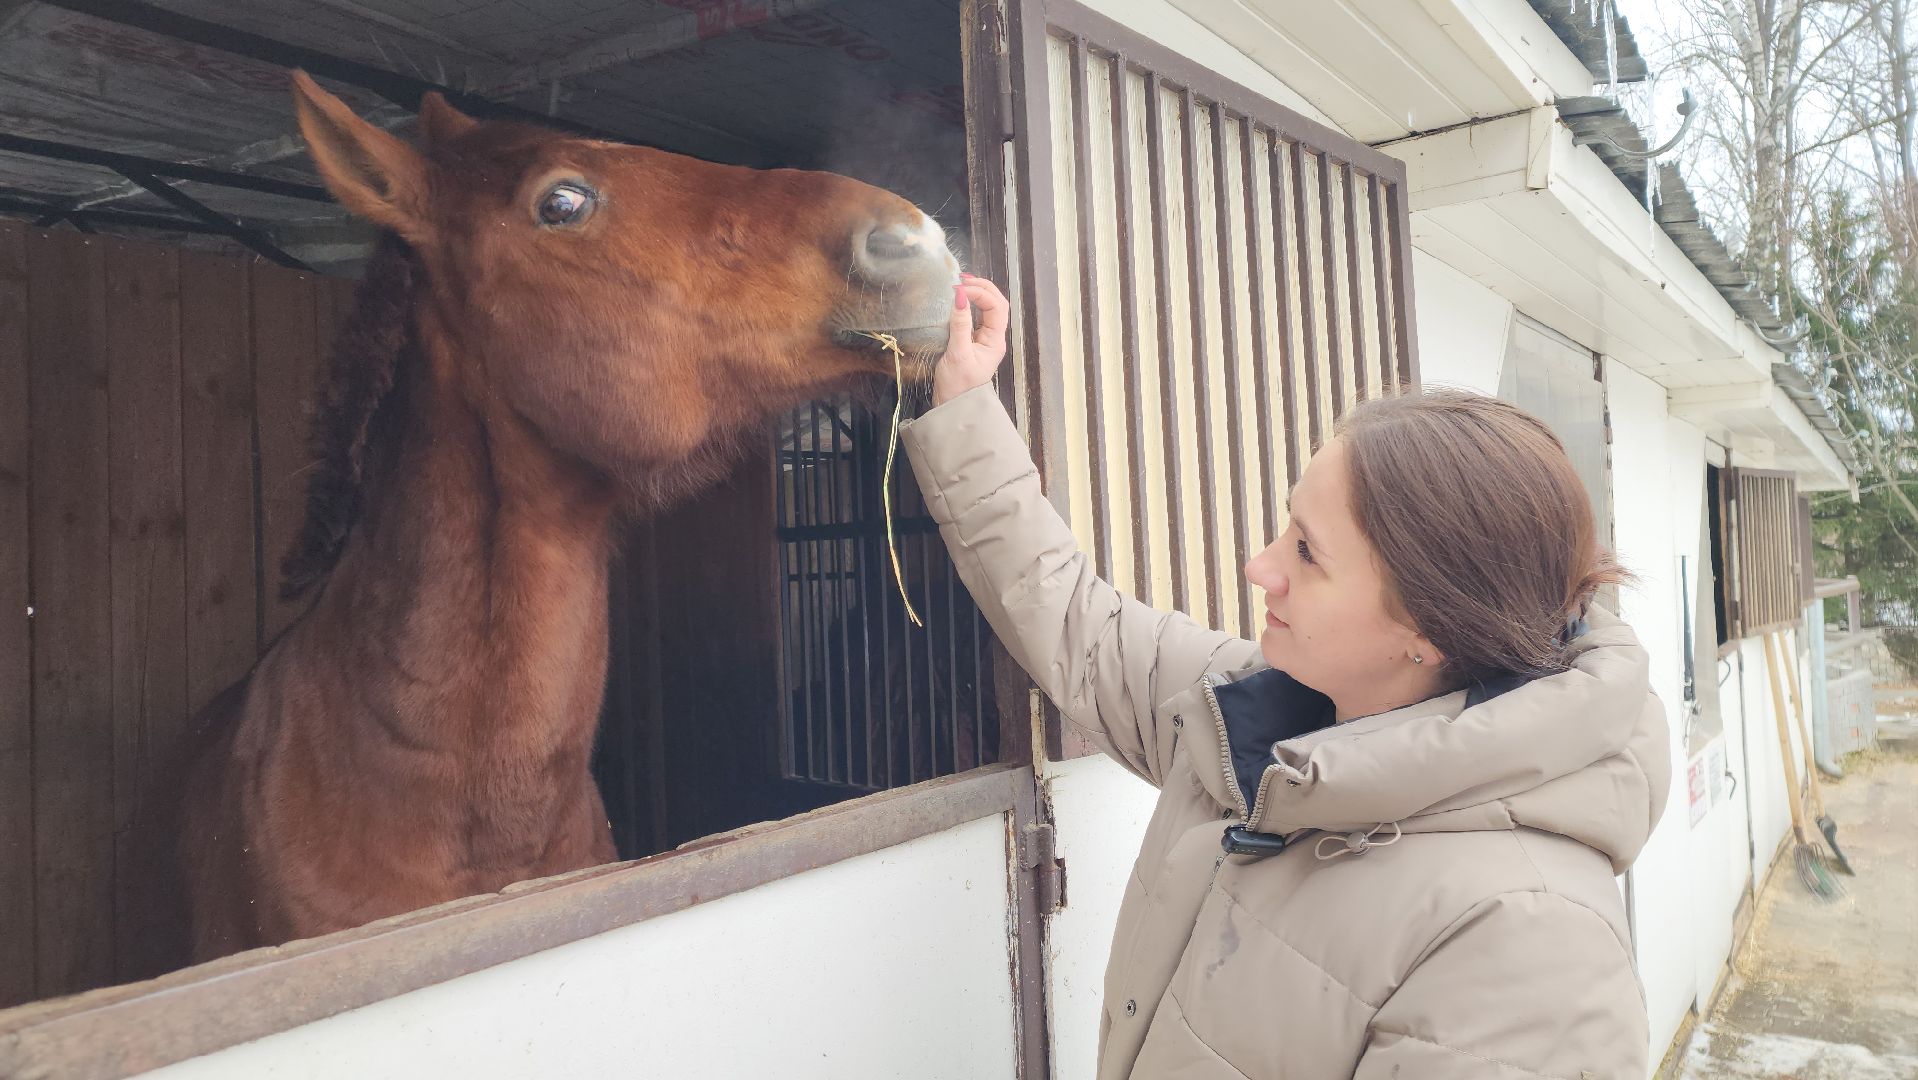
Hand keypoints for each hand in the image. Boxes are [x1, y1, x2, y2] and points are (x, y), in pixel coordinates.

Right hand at [933, 274, 1009, 406]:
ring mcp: (983, 339)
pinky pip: (974, 317)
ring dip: (975, 294)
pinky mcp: (971, 342)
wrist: (953, 408)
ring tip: (960, 283)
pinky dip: (968, 304)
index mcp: (995, 341)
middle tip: (962, 278)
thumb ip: (960, 324)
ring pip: (986, 309)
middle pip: (995, 304)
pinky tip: (956, 299)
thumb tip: (959, 296)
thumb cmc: (957, 385)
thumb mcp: (958, 353)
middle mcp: (993, 338)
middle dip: (982, 288)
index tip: (960, 288)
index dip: (981, 292)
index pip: (997, 306)